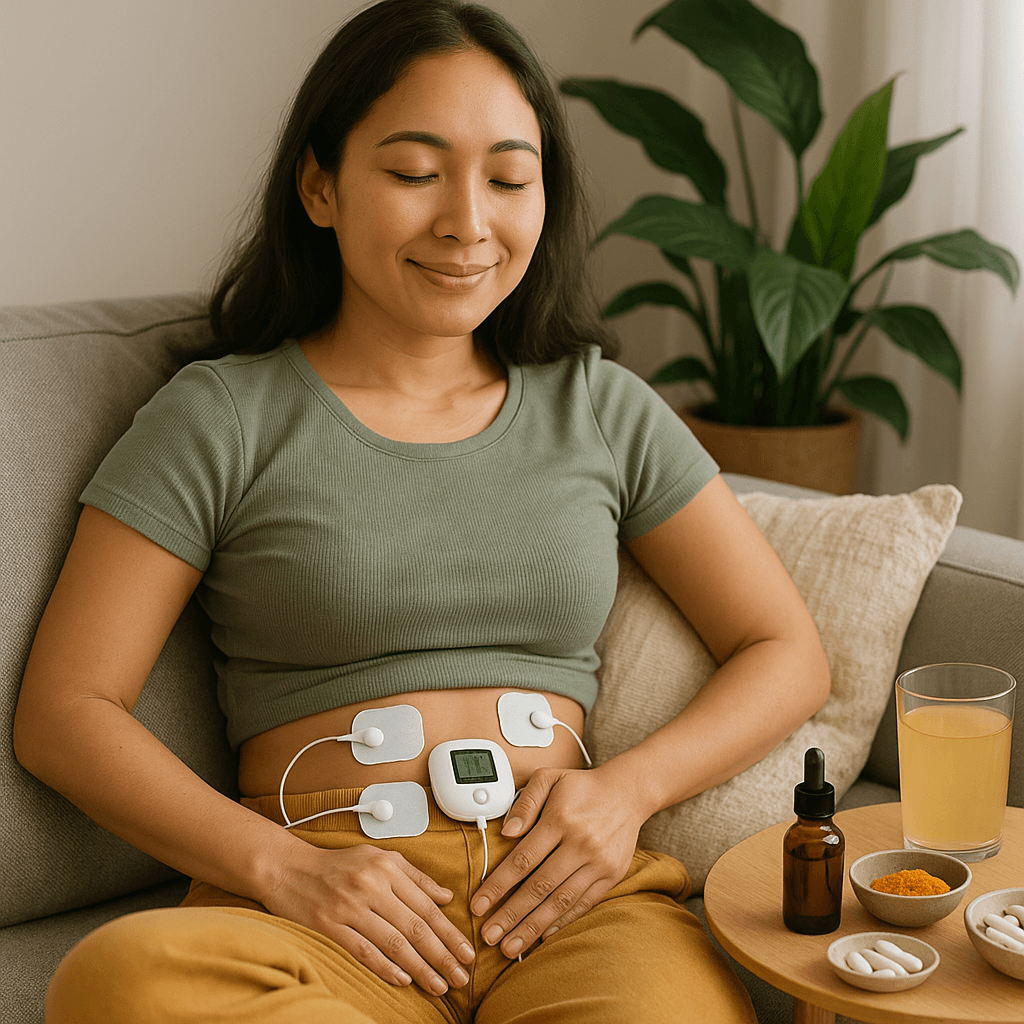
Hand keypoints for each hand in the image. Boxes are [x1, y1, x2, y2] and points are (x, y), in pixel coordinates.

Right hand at [262, 842, 475, 993]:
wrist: (288, 868)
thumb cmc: (338, 864)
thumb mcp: (379, 857)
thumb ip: (415, 877)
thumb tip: (446, 897)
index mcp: (387, 868)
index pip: (427, 906)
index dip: (450, 932)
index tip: (467, 952)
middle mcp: (371, 885)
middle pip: (415, 926)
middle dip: (442, 954)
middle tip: (461, 977)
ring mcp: (349, 907)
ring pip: (393, 942)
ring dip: (420, 967)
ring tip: (439, 985)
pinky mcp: (329, 926)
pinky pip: (362, 950)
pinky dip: (385, 967)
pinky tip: (403, 980)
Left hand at [469, 765, 646, 957]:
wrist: (627, 793)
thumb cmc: (581, 787)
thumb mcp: (548, 778)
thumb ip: (525, 802)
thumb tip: (506, 832)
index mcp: (560, 820)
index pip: (523, 859)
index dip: (498, 886)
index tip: (478, 905)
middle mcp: (580, 844)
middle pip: (539, 887)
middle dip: (510, 915)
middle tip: (488, 936)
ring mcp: (598, 862)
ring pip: (560, 901)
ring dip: (533, 927)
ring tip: (510, 946)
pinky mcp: (612, 875)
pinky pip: (584, 903)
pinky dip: (563, 921)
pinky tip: (543, 935)